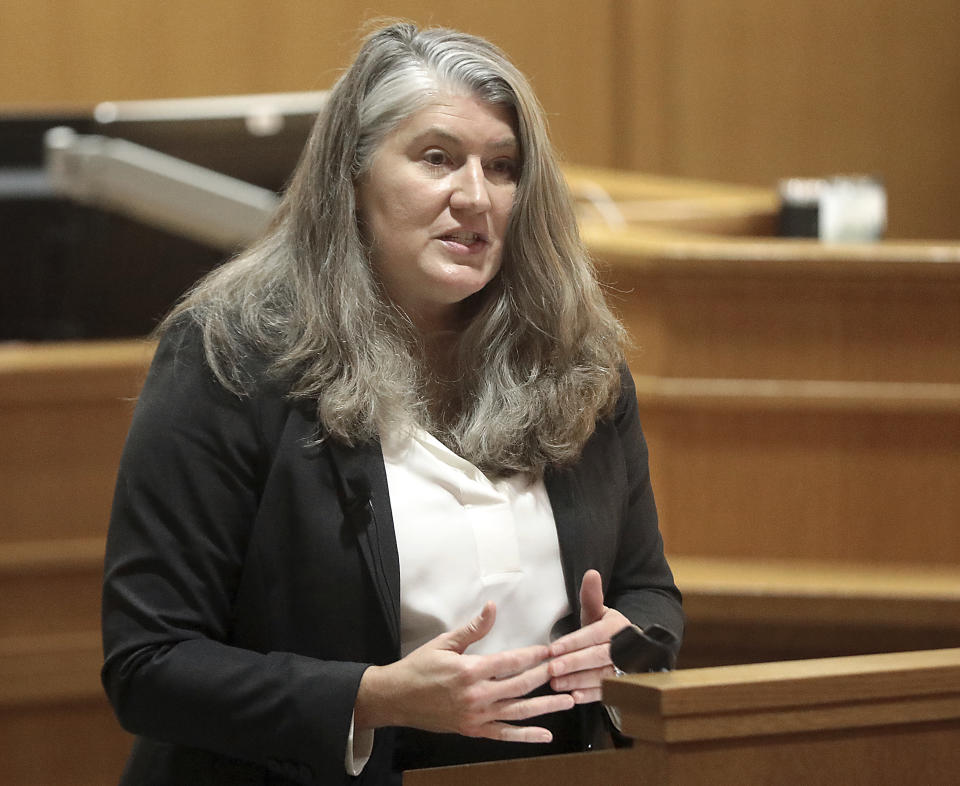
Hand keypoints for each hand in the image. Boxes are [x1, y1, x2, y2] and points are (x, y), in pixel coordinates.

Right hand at [355, 602, 574, 742]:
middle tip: (566, 669)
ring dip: (546, 707)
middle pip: (520, 685)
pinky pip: (505, 735)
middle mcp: (477, 695)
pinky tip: (546, 734)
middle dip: (546, 676)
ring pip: (519, 712)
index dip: (533, 655)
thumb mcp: (445, 643)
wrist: (396, 698)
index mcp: (470, 671)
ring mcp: (476, 715)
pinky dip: (526, 736)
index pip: (511, 662)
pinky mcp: (473, 730)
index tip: (551, 649)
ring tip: (569, 700)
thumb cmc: (419, 667)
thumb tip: (492, 607)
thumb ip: (473, 628)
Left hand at [546, 570, 629, 703]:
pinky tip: (573, 697)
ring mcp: (626, 669)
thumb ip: (591, 596)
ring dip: (579, 681)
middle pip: (599, 656)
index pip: (595, 634)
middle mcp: (625, 648)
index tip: (552, 649)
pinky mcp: (622, 686)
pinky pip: (607, 692)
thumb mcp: (596, 613)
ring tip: (556, 684)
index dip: (574, 642)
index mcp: (618, 626)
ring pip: (602, 676)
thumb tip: (591, 572)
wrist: (626, 651)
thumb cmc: (602, 630)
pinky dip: (590, 695)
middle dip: (574, 663)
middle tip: (552, 669)